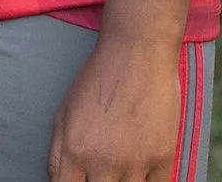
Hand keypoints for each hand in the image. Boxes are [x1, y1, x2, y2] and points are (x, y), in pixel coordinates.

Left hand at [49, 35, 183, 181]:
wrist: (138, 53)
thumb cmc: (97, 79)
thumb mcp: (64, 112)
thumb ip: (57, 155)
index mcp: (75, 151)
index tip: (79, 181)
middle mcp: (104, 162)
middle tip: (102, 172)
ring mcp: (136, 162)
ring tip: (121, 166)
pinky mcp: (163, 157)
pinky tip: (140, 169)